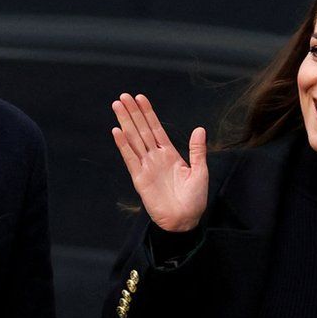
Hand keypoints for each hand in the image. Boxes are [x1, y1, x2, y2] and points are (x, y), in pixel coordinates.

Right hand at [111, 93, 207, 231]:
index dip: (148, 113)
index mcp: (170, 154)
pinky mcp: (139, 178)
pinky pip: (130, 158)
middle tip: (123, 96)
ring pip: (133, 139)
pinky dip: (123, 144)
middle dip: (133, 112)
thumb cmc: (194, 200)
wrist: (184, 221)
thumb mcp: (200, 172)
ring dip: (125, 122)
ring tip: (117, 106)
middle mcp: (155, 157)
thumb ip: (197, 150)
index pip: (156, 128)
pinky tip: (116, 131)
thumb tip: (199, 129)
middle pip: (141, 129)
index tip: (140, 98)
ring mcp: (146, 166)